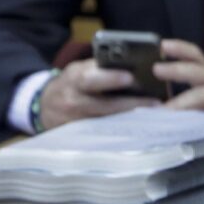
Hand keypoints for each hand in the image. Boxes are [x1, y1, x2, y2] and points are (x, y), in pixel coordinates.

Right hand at [38, 58, 159, 129]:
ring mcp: (78, 122)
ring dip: (134, 120)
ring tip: (156, 116)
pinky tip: (143, 128)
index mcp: (74, 79)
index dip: (110, 78)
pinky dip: (126, 131)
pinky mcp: (84, 137)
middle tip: (155, 103)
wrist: (46, 107)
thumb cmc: (72, 84)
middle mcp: (75, 102)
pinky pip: (108, 135)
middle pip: (104, 105)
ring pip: (109, 123)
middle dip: (130, 104)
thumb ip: (99, 68)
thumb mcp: (79, 70)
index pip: (91, 78)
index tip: (130, 77)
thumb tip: (131, 65)